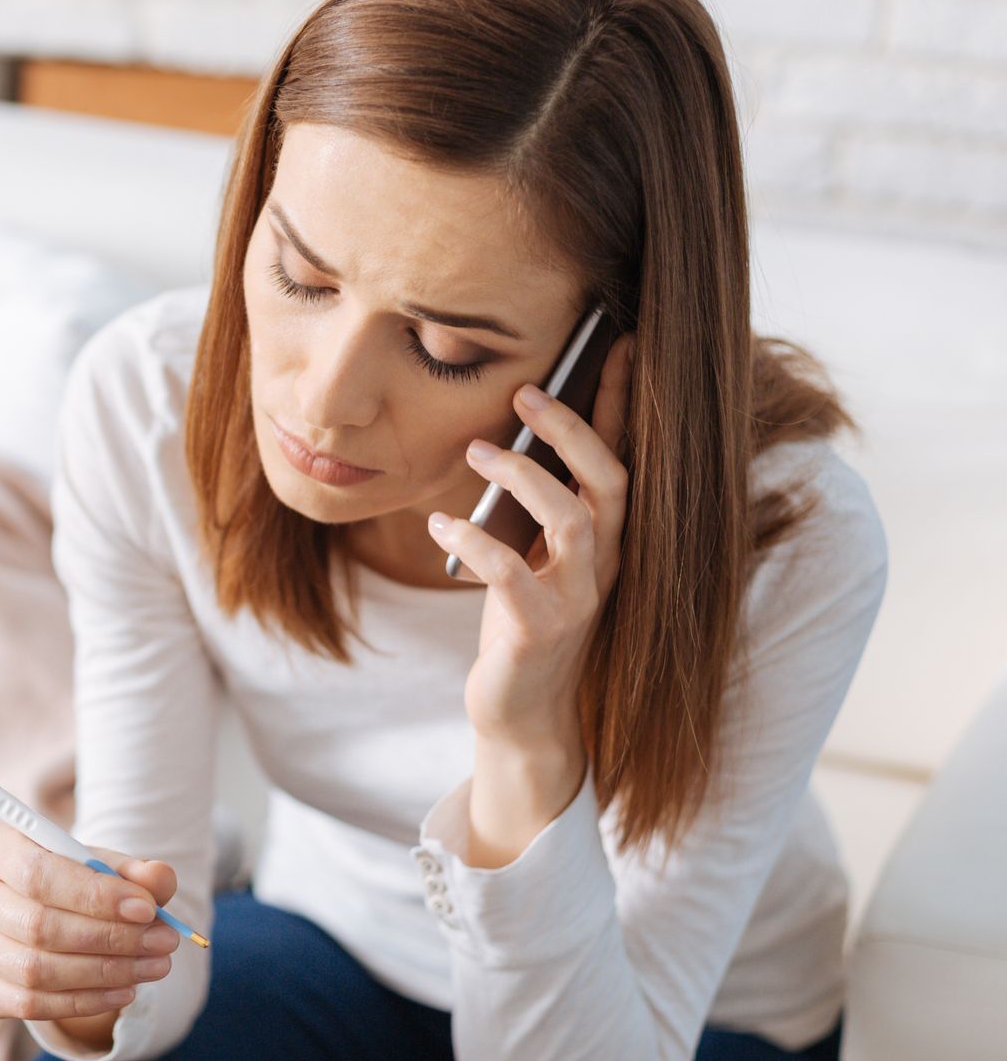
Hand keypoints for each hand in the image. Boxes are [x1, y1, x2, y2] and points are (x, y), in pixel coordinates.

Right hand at [0, 823, 180, 1024]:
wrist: (43, 912)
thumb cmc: (73, 882)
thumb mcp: (105, 867)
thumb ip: (135, 871)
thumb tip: (158, 880)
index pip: (37, 874)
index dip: (94, 895)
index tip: (147, 909)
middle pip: (38, 925)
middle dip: (110, 938)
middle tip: (164, 943)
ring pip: (35, 970)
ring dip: (104, 973)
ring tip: (154, 967)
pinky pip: (28, 1005)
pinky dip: (83, 1003)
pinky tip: (124, 992)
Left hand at [426, 333, 635, 753]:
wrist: (522, 715)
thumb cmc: (521, 624)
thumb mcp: (532, 556)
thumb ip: (531, 507)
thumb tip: (506, 436)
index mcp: (604, 540)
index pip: (620, 460)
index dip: (617, 404)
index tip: (610, 345)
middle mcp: (604, 566)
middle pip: (612, 481)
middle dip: (573, 430)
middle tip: (525, 393)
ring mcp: (578, 602)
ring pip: (573, 523)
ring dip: (524, 479)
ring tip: (475, 451)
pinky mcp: (539, 634)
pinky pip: (512, 577)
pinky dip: (475, 545)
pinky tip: (441, 525)